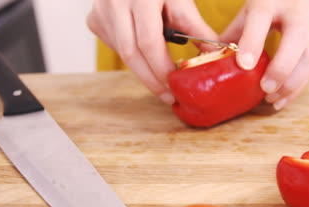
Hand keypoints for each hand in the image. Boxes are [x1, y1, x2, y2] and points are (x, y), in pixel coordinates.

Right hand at [87, 0, 217, 103]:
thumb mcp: (181, 1)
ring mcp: (100, 11)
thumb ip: (197, 29)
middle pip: (130, 54)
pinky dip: (133, 56)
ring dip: (143, 69)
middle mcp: (115, 3)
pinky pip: (115, 48)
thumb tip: (214, 57)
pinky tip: (145, 54)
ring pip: (122, 54)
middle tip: (168, 96)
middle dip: (151, 80)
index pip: (149, 42)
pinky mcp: (94, 20)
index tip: (175, 86)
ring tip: (161, 78)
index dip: (161, 68)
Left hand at [221, 0, 308, 109]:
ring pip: (308, 58)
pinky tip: (282, 101)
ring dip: (291, 84)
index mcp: (269, 4)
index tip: (244, 65)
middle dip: (281, 67)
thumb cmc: (271, 5)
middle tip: (264, 89)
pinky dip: (297, 88)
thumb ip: (233, 34)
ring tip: (271, 100)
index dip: (253, 42)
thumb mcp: (249, 11)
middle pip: (295, 40)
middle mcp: (294, 15)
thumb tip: (209, 58)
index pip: (261, 20)